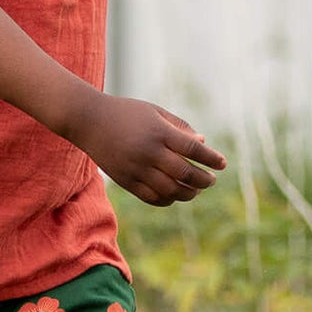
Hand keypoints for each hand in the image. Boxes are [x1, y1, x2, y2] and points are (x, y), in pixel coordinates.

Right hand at [74, 95, 226, 206]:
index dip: (211, 158)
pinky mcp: (125, 180)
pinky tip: (175, 195)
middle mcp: (148, 152)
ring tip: (196, 190)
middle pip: (185, 173)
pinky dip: (168, 199)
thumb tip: (203, 144)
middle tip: (211, 180)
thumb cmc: (127, 113)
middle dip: (203, 180)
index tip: (222, 164)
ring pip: (170, 190)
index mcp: (158, 132)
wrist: (89, 121)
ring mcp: (136, 168)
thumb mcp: (155, 112)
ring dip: (188, 193)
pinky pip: (152, 197)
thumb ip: (180, 127)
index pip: (193, 150)